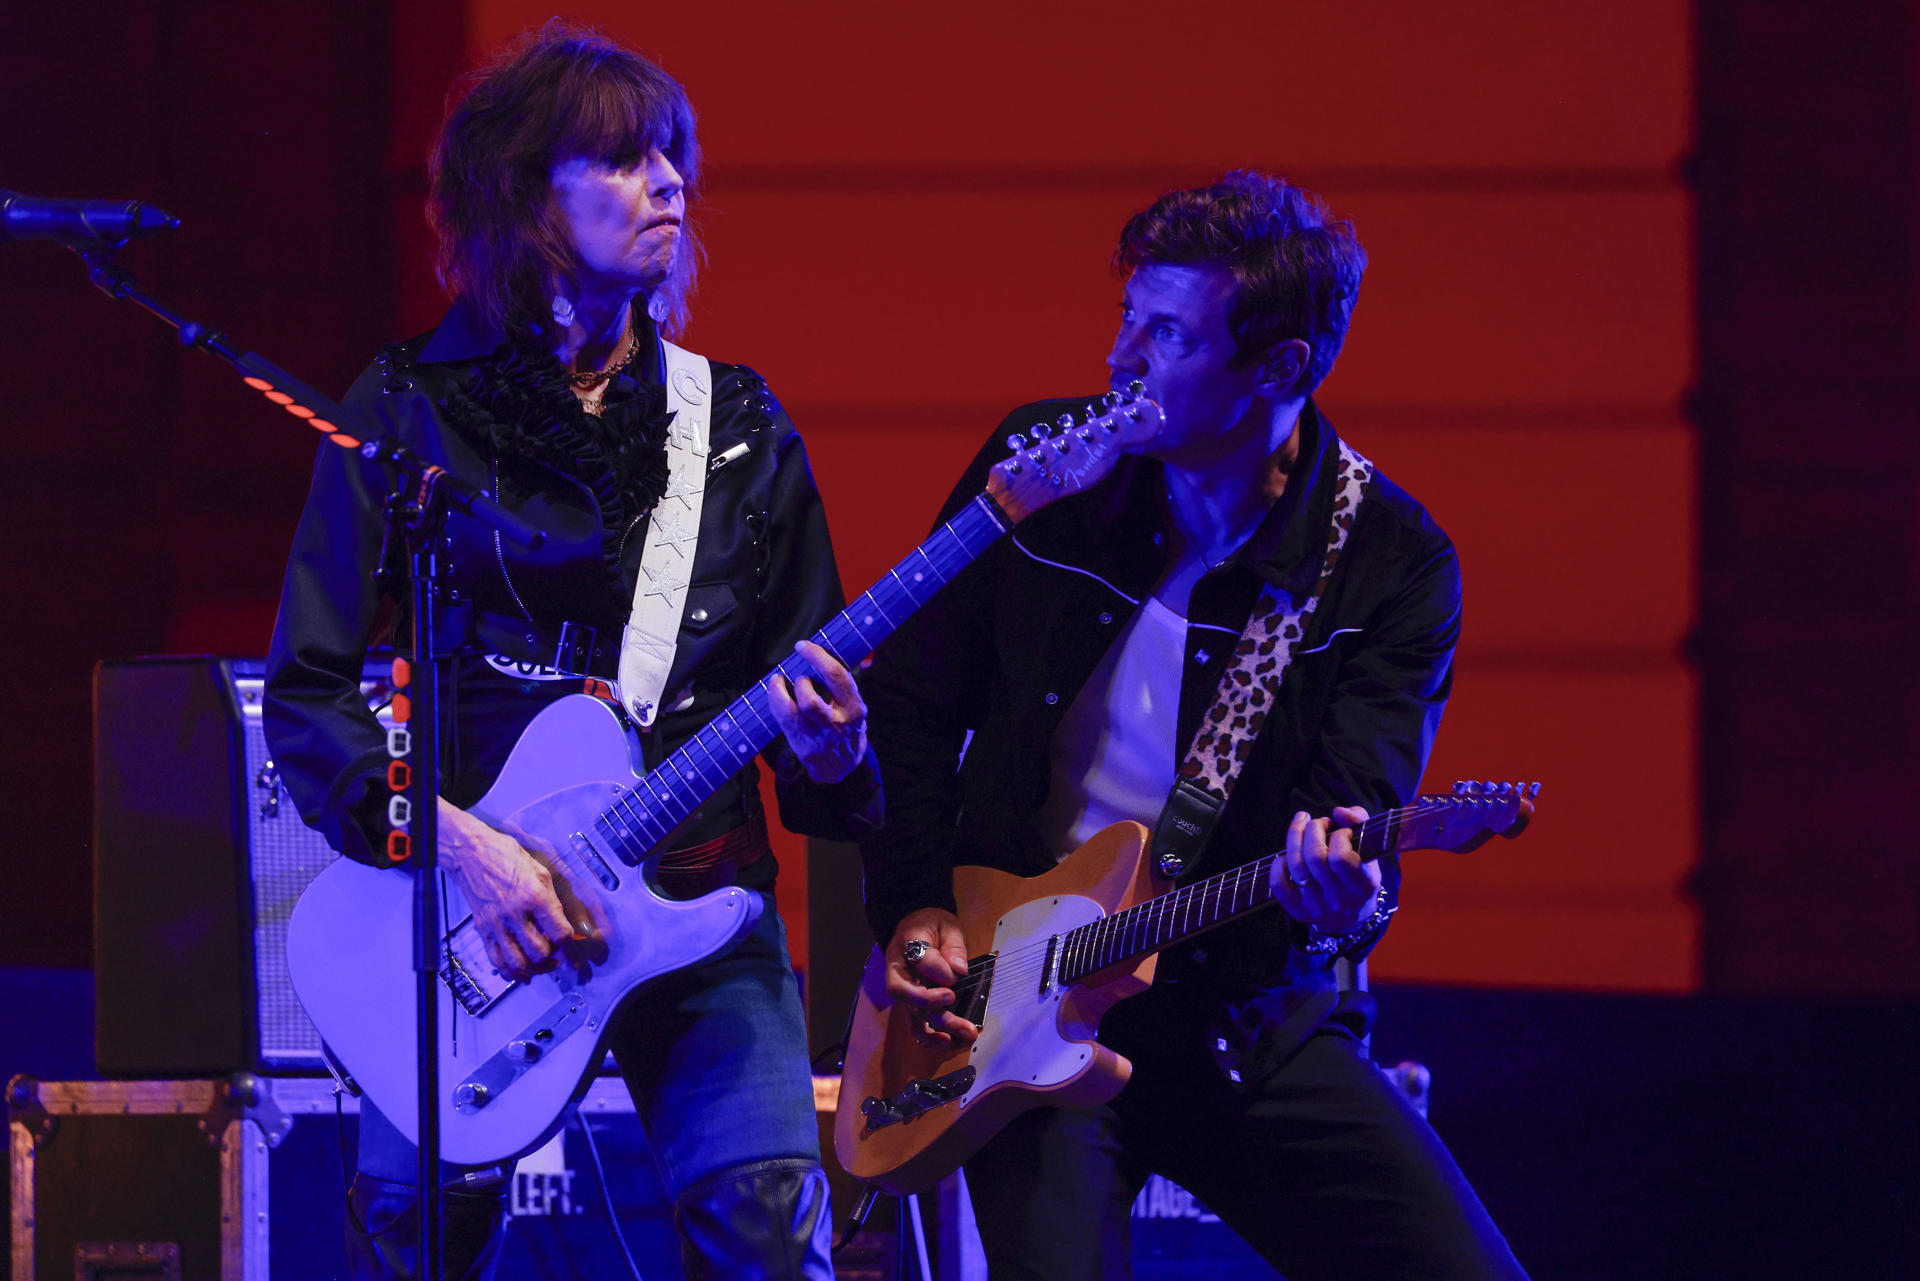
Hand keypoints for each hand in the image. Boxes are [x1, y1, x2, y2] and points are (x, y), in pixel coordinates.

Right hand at [438, 798, 579, 982]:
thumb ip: (554, 901)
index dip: (570, 945)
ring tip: (544, 965)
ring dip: (534, 970)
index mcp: (535, 897)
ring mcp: (497, 924)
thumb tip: (568, 925)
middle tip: (558, 954)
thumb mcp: (541, 872)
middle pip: (539, 952)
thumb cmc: (508, 858)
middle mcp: (515, 913)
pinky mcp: (483, 930)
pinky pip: (496, 960)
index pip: (559, 933)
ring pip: (518, 962)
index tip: (573, 947)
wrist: (472, 854)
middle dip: (553, 959)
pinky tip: (521, 973)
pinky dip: (511, 972)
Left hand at [767, 639, 867, 783]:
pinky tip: (775, 692)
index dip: (816, 656)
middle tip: (799, 676)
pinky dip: (775, 701)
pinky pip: (783, 720)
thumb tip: (827, 654)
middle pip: (810, 699)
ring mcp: (818, 738)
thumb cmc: (846, 726)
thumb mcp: (854, 706)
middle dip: (799, 681)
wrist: (842, 767)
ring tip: (779, 682)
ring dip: (780, 691)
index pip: (836, 676)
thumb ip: (843, 685)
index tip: (802, 646)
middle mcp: (837, 725)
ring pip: (791, 711)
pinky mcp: (802, 746)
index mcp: (855, 708)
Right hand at [884, 908, 978, 1049]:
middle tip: (964, 1023)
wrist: (917, 929)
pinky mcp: (913, 1006)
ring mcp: (906, 993)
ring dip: (938, 1033)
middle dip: (938, 1013)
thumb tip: (958, 970)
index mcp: (906, 946)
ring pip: (914, 1018)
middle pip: (911, 998)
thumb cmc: (932, 926)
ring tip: (963, 1038)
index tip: (954, 978)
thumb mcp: (947, 925)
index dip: (935, 970)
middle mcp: (900, 974)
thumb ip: (953, 946)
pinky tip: (952, 1042)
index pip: (917, 959)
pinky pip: (917, 1027)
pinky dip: (933, 1039)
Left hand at [1271, 806, 1382, 936]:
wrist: (1354, 915)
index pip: (1341, 858)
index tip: (1343, 831)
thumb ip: (1360, 821)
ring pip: (1296, 867)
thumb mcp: (1370, 848)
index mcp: (1363, 886)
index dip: (1339, 836)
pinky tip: (1287, 855)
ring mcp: (1317, 907)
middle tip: (1319, 822)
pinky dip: (1278, 865)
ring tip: (1302, 826)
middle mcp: (1340, 900)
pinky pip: (1279, 885)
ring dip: (1295, 837)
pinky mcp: (1298, 911)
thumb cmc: (1361, 872)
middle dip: (1313, 829)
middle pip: (1314, 858)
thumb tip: (1339, 812)